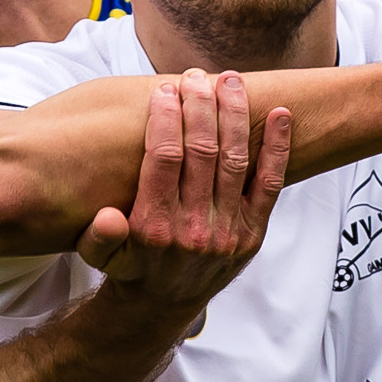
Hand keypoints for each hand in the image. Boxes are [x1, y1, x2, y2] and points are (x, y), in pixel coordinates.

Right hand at [75, 69, 291, 309]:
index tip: (164, 90)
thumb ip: (101, 235)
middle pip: (202, 151)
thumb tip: (106, 216)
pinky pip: (270, 185)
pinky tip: (281, 114)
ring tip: (230, 80)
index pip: (164, 159)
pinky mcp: (252, 233)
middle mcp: (194, 229)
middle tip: (194, 75)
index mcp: (154, 228)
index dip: (165, 118)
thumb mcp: (100, 256)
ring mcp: (228, 232)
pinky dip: (278, 148)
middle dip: (199, 106)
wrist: (162, 306)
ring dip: (234, 114)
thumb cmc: (128, 267)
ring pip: (235, 159)